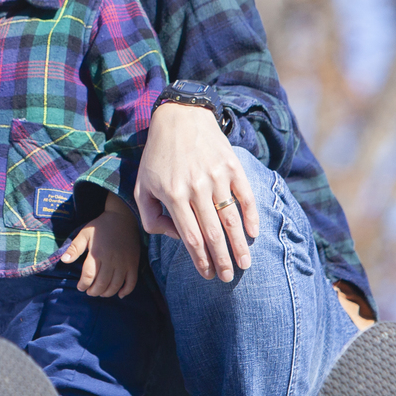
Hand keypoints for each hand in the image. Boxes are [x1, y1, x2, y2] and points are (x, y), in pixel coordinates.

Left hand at [59, 193, 142, 296]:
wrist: (123, 217)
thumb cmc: (101, 226)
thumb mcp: (84, 234)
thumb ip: (74, 248)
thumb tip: (63, 261)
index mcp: (97, 253)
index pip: (89, 276)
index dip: (83, 285)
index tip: (80, 287)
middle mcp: (111, 260)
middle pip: (102, 283)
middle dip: (94, 291)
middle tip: (90, 292)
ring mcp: (124, 263)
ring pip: (116, 285)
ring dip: (107, 293)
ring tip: (101, 293)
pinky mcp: (133, 263)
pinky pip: (132, 282)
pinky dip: (126, 291)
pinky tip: (120, 295)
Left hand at [134, 103, 258, 281]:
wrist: (180, 117)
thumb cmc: (158, 156)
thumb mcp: (142, 186)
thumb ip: (151, 217)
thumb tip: (175, 237)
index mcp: (173, 195)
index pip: (190, 238)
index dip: (200, 260)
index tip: (207, 275)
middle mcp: (196, 188)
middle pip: (213, 233)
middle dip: (222, 260)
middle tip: (227, 278)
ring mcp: (217, 177)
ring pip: (231, 219)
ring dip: (240, 245)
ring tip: (245, 264)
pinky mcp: (232, 167)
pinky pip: (246, 197)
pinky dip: (251, 216)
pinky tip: (253, 233)